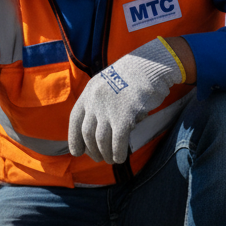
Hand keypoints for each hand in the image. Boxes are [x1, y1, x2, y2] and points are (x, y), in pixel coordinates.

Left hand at [68, 37, 183, 163]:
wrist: (151, 65)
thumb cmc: (134, 77)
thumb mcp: (108, 85)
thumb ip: (100, 104)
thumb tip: (99, 132)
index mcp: (89, 92)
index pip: (75, 120)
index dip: (74, 139)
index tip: (77, 152)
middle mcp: (94, 101)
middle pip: (87, 133)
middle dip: (92, 150)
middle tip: (100, 158)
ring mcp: (108, 108)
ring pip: (101, 140)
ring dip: (105, 154)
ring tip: (111, 160)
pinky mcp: (124, 115)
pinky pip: (117, 141)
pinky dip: (117, 152)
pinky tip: (120, 158)